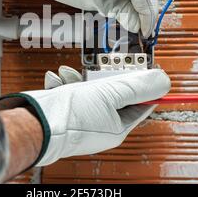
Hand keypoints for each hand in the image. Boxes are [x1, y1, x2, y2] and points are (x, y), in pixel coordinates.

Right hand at [0, 66, 170, 165]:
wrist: (34, 124)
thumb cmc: (71, 116)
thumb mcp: (110, 94)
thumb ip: (137, 86)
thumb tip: (163, 81)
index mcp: (118, 127)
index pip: (141, 105)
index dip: (143, 85)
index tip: (144, 68)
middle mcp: (102, 125)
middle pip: (115, 94)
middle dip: (106, 78)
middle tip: (102, 69)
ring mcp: (83, 119)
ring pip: (91, 90)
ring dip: (82, 78)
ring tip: (72, 74)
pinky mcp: (66, 112)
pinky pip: (71, 93)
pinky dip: (66, 83)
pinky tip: (58, 79)